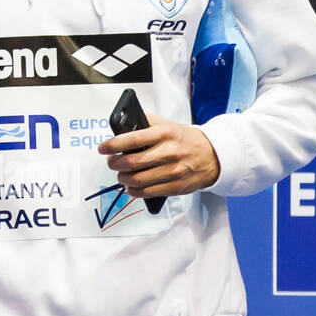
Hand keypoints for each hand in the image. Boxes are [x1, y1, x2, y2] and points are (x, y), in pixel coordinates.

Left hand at [98, 116, 220, 198]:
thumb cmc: (183, 139)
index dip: (112, 145)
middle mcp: (168, 152)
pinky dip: (133, 191)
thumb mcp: (166, 124)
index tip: (103, 148)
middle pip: (131, 162)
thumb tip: (120, 129)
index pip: (131, 139)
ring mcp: (173, 171)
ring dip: (122, 178)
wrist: (213, 155)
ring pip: (137, 180)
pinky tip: (130, 187)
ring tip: (121, 175)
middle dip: (114, 164)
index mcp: (163, 133)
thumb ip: (144, 124)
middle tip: (112, 162)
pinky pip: (147, 192)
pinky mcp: (176, 186)